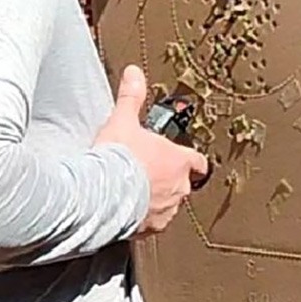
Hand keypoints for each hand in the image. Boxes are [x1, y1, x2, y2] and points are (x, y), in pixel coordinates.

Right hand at [93, 65, 209, 235]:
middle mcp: (179, 187)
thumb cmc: (118, 158)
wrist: (102, 194)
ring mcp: (167, 209)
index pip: (198, 162)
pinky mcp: (151, 228)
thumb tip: (134, 73)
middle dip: (168, 180)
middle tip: (147, 175)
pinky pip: (152, 224)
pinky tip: (128, 212)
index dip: (192, 161)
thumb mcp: (123, 120)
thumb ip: (131, 97)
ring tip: (135, 194)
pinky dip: (143, 218)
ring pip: (169, 205)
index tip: (186, 161)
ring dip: (156, 200)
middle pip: (183, 184)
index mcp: (179, 161)